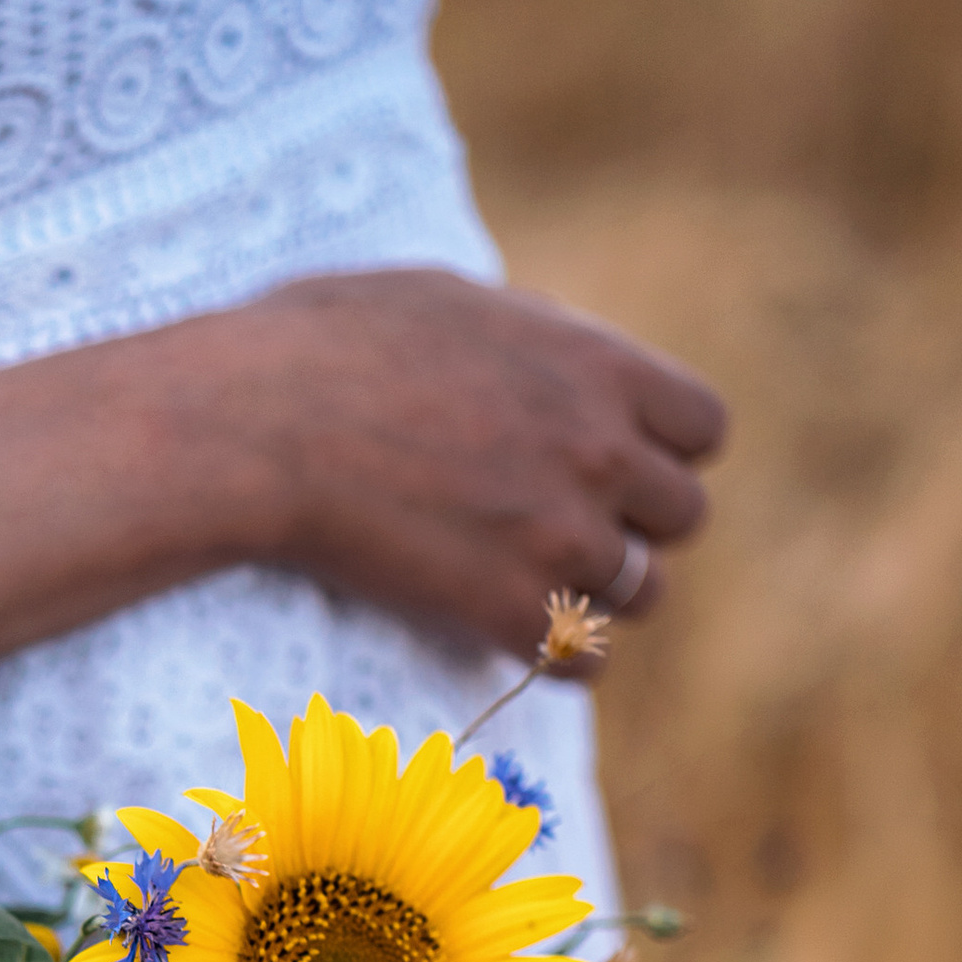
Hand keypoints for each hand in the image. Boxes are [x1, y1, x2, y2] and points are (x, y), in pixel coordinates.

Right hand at [228, 268, 727, 661]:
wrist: (257, 427)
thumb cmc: (324, 345)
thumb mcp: (449, 299)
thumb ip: (526, 339)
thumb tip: (548, 356)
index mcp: (597, 366)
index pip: (703, 427)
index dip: (663, 450)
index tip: (614, 463)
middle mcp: (601, 453)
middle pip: (682, 516)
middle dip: (633, 523)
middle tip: (568, 527)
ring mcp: (561, 538)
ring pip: (641, 594)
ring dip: (598, 594)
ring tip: (536, 584)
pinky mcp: (508, 610)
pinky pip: (583, 662)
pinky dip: (558, 658)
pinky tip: (514, 635)